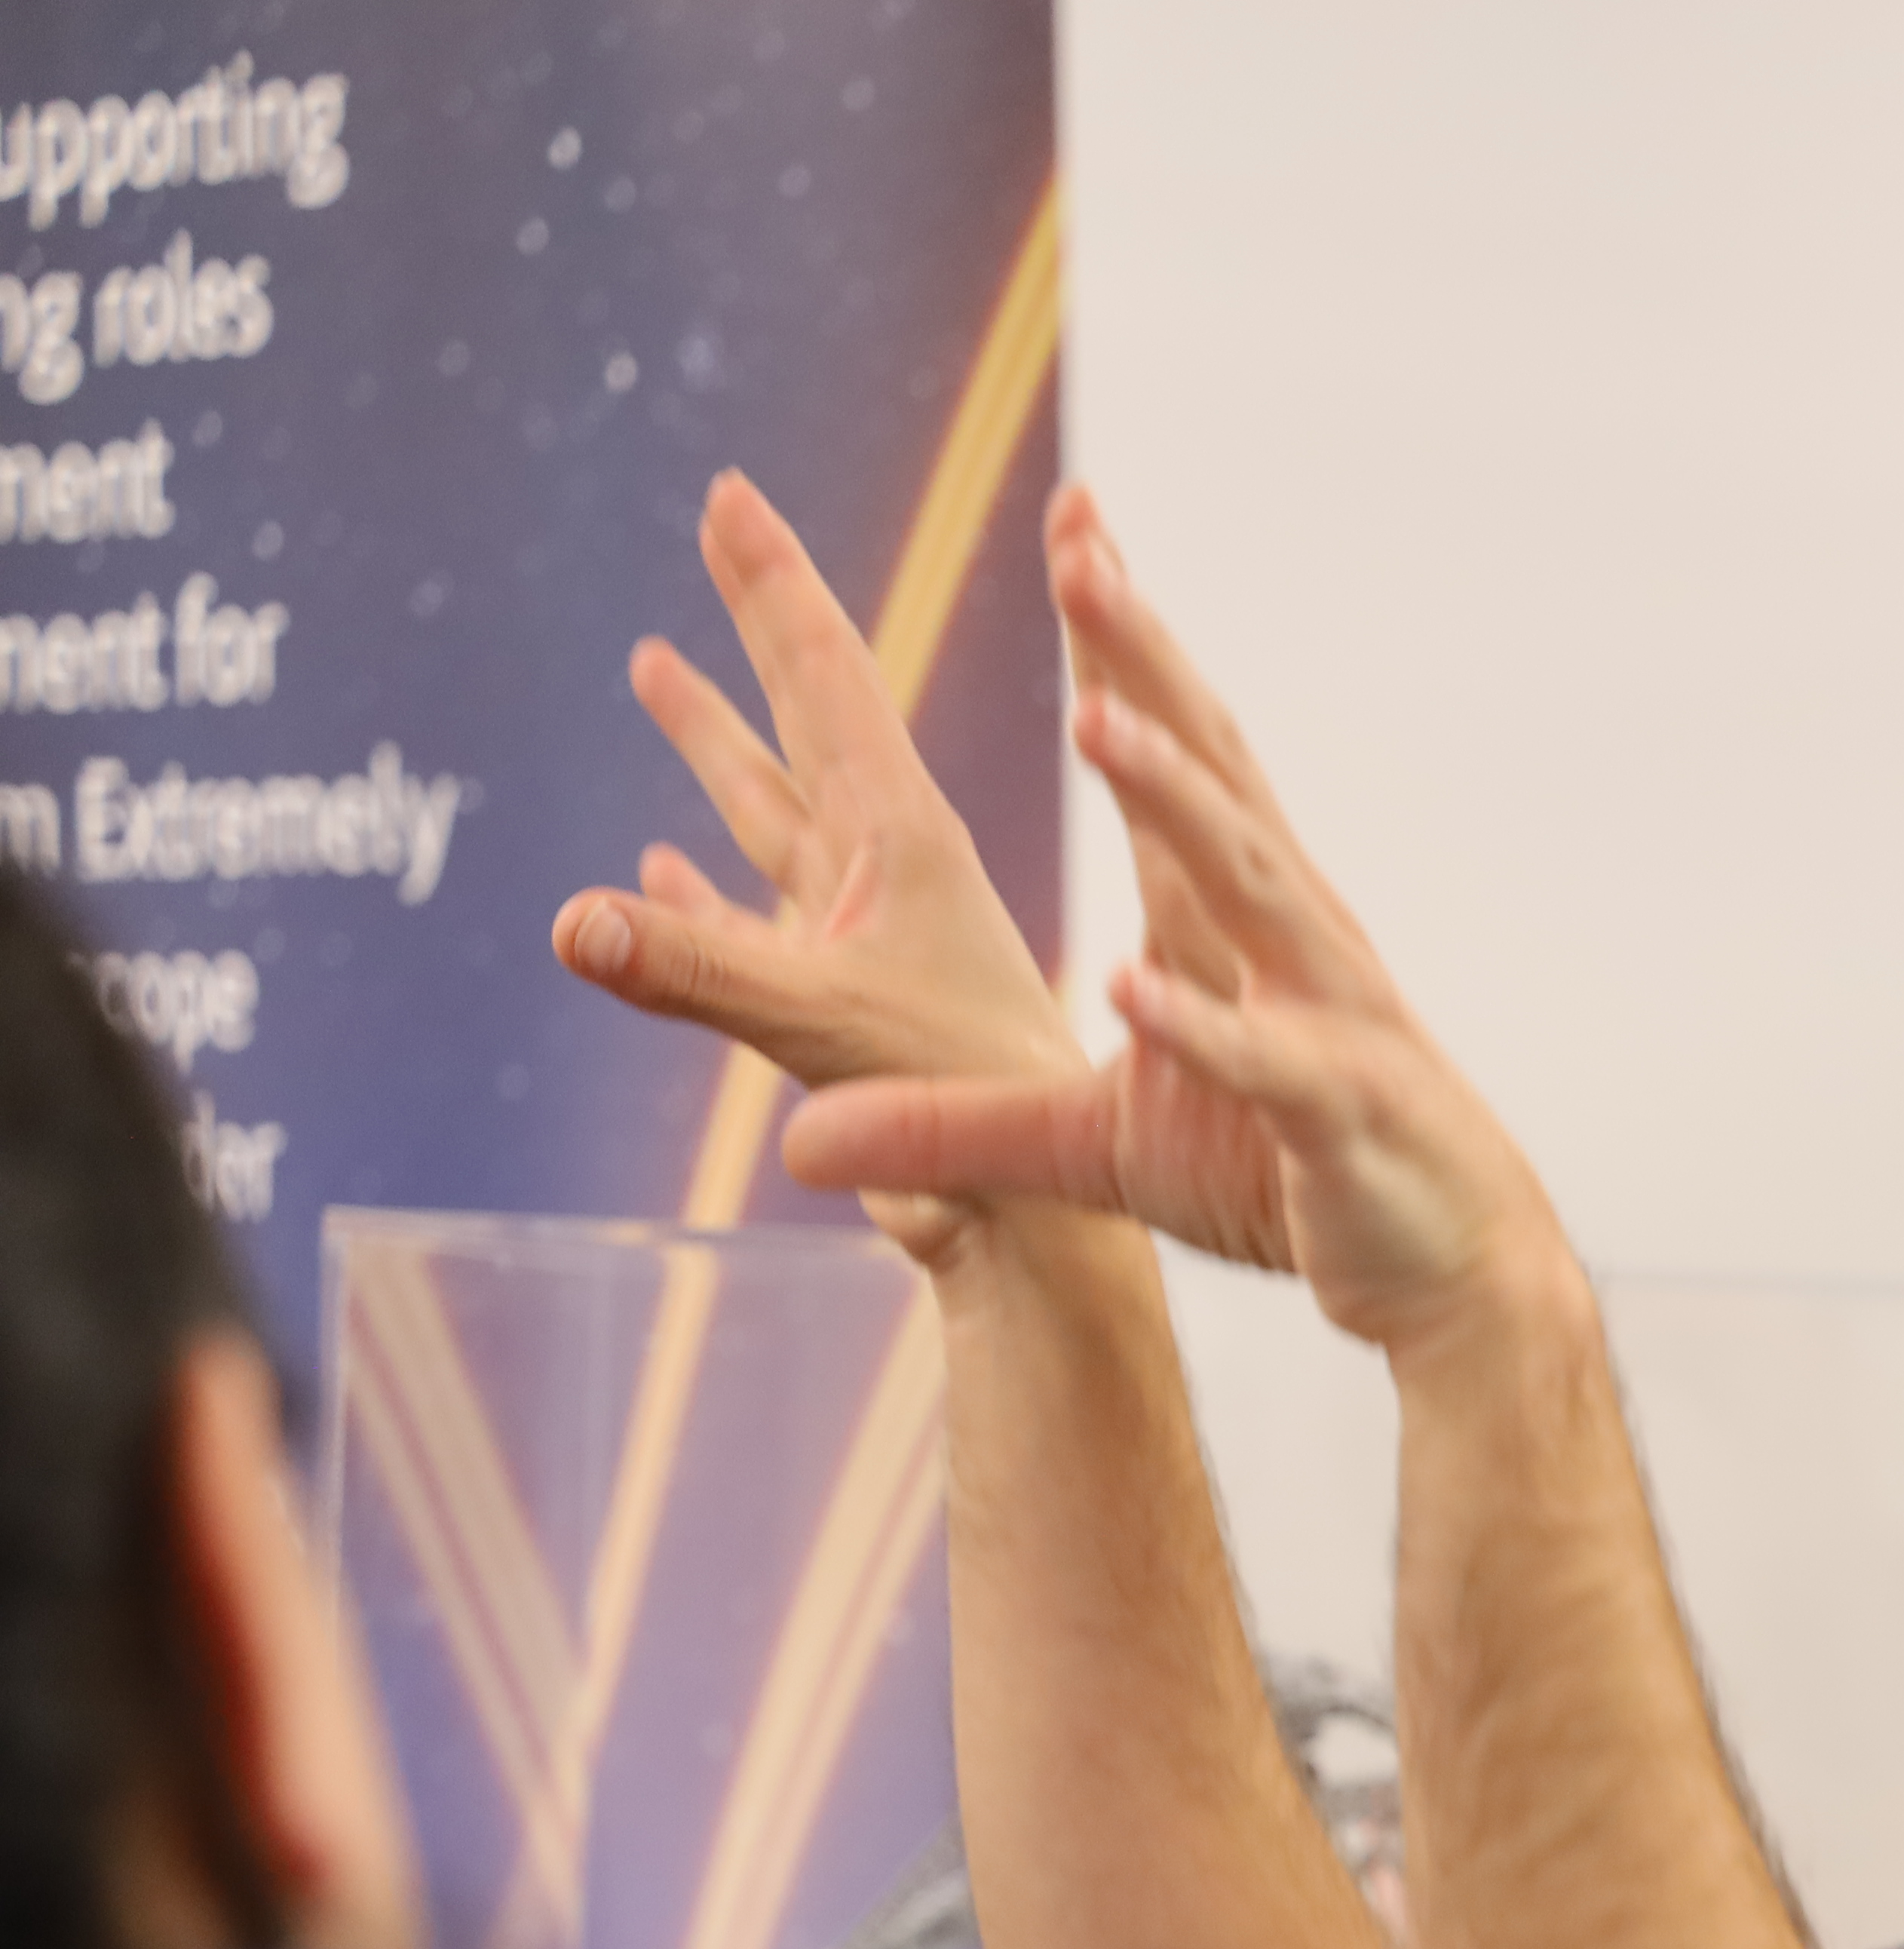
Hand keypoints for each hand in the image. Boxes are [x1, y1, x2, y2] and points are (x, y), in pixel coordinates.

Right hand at [550, 470, 1075, 1100]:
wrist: (1045, 1216)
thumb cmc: (974, 1108)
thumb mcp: (823, 1024)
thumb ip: (697, 970)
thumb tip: (572, 919)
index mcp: (901, 839)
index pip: (828, 677)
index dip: (774, 583)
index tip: (735, 490)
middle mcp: (888, 868)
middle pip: (805, 712)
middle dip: (757, 615)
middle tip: (721, 517)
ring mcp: (866, 935)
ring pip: (774, 809)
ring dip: (717, 739)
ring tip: (658, 665)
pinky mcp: (850, 1010)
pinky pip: (756, 926)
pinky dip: (703, 894)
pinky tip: (653, 874)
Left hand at [781, 491, 1572, 1353]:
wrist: (1455, 1267)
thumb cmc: (1282, 1176)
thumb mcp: (1092, 1149)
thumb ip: (950, 1128)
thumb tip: (798, 1142)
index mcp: (1219, 921)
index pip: (1166, 755)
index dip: (1120, 644)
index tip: (1075, 525)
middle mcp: (1279, 938)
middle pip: (1208, 773)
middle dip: (1143, 660)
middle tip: (1082, 546)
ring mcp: (1317, 1017)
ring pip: (1241, 886)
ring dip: (1173, 801)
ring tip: (1100, 718)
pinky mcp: (1333, 1117)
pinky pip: (1259, 1063)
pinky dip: (1202, 1026)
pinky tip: (1136, 984)